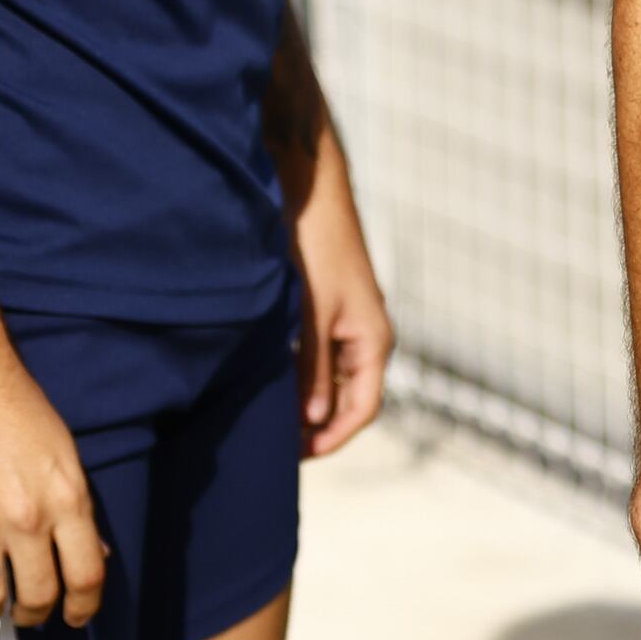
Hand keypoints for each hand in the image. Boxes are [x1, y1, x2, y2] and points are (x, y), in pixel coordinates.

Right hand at [0, 333, 108, 631]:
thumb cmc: (15, 407)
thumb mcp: (63, 453)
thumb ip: (76, 508)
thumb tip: (93, 556)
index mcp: (67, 497)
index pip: (87, 577)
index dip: (83, 608)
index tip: (74, 618)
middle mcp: (28, 516)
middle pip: (38, 598)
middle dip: (33, 614)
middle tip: (25, 610)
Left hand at [293, 160, 393, 456]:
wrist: (308, 185)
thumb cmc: (314, 246)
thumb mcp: (310, 314)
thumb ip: (312, 368)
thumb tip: (312, 420)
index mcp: (373, 340)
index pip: (361, 409)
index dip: (330, 438)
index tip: (294, 454)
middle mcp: (367, 334)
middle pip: (347, 398)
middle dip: (315, 423)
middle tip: (274, 442)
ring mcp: (349, 319)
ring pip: (331, 376)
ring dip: (305, 398)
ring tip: (267, 414)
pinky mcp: (329, 305)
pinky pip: (320, 353)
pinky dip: (299, 371)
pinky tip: (268, 376)